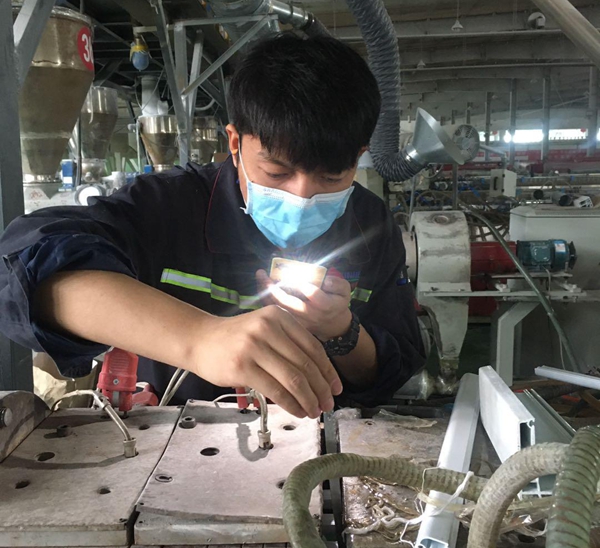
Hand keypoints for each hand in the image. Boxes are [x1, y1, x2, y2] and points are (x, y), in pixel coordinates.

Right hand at [191, 306, 342, 418]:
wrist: (199, 339)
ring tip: (314, 411)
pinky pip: (275, 389)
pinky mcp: (242, 367)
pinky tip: (297, 411)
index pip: (313, 346)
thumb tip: (320, 375)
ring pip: (293, 379)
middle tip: (328, 405)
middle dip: (321, 389)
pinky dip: (290, 404)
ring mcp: (254, 346)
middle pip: (305, 364)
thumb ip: (289, 343)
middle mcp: (268, 327)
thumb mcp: (265, 328)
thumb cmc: (236, 337)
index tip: (336, 388)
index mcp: (279, 316)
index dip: (328, 370)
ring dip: (308, 399)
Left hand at [256, 269, 352, 340]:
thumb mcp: (345, 291)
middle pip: (288, 302)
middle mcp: (310, 314)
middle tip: (263, 273)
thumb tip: (325, 281)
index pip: (313, 294)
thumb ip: (337, 283)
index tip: (291, 274)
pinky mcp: (290, 325)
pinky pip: (275, 312)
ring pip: (278, 308)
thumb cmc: (337, 304)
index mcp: (325, 305)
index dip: (302, 284)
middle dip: (273, 287)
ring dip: (266, 292)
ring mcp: (298, 321)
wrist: (332, 326)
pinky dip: (266, 299)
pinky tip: (262, 287)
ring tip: (260, 276)